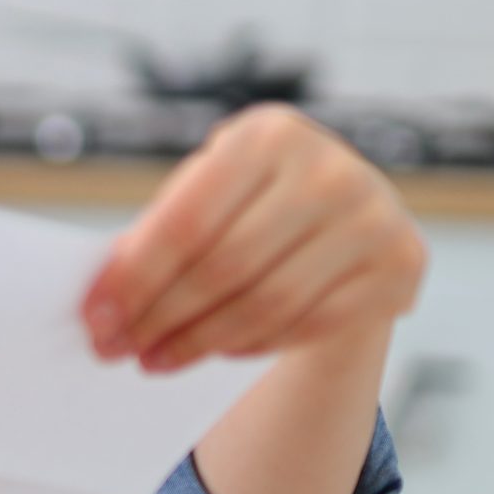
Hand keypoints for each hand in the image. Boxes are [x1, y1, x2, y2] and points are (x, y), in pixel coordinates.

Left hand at [81, 105, 426, 373]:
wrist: (345, 212)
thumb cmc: (253, 201)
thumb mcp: (207, 193)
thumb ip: (158, 233)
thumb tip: (99, 296)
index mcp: (269, 134)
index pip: (187, 220)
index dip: (134, 278)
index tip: (94, 319)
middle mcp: (330, 168)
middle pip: (224, 267)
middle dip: (159, 317)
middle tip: (116, 349)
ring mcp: (373, 216)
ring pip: (267, 304)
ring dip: (199, 341)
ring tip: (154, 359)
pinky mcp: (400, 264)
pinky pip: (309, 324)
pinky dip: (252, 345)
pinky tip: (214, 353)